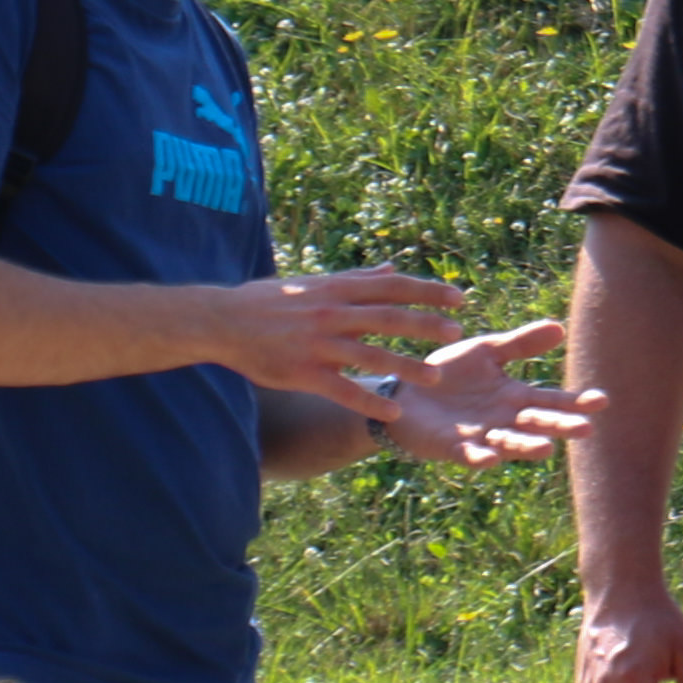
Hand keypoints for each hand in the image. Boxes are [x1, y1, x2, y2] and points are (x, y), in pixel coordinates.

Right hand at [196, 267, 473, 394]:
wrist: (222, 321)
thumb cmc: (268, 301)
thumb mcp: (313, 283)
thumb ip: (356, 280)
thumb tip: (392, 270)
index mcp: (335, 288)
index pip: (392, 287)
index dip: (427, 291)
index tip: (460, 297)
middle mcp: (331, 312)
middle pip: (388, 316)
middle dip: (426, 324)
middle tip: (457, 332)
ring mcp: (317, 343)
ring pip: (371, 354)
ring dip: (406, 366)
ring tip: (435, 378)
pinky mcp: (303, 372)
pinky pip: (343, 390)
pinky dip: (369, 400)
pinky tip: (393, 412)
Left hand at [370, 319, 596, 469]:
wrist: (404, 392)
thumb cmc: (449, 374)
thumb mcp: (486, 352)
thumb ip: (520, 344)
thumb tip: (560, 328)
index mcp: (514, 397)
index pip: (551, 400)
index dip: (576, 402)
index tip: (602, 401)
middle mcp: (503, 420)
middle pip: (536, 424)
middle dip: (560, 427)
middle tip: (587, 429)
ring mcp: (480, 436)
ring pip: (509, 443)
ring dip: (526, 447)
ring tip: (546, 449)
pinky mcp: (452, 447)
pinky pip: (469, 454)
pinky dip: (480, 457)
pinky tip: (491, 458)